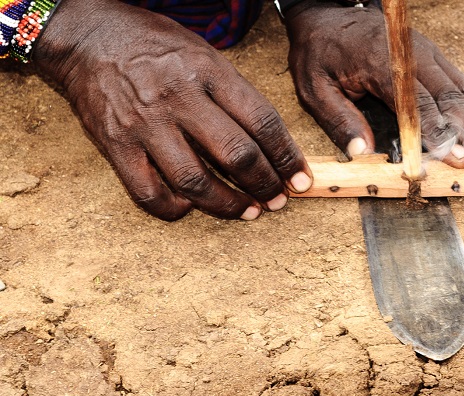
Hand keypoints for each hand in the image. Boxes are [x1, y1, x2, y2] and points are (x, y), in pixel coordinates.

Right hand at [34, 0, 311, 220]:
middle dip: (266, 185)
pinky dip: (175, 208)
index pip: (262, 122)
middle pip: (236, 155)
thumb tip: (270, 141)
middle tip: (278, 199)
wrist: (86, 38)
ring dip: (229, 205)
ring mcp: (146, 125)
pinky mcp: (116, 146)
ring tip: (247, 212)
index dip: (287, 156)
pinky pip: (150, 193)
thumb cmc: (153, 46)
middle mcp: (179, 99)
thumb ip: (234, 93)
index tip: (299, 177)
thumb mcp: (203, 53)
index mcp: (208, 71)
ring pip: (196, 182)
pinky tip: (190, 207)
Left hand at [284, 1, 463, 171]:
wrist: (327, 15)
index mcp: (382, 63)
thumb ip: (339, 120)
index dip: (438, 133)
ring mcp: (428, 56)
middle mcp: (413, 57)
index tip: (456, 160)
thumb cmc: (320, 53)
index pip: (415, 103)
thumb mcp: (314, 87)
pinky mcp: (436, 60)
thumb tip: (362, 154)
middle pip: (450, 98)